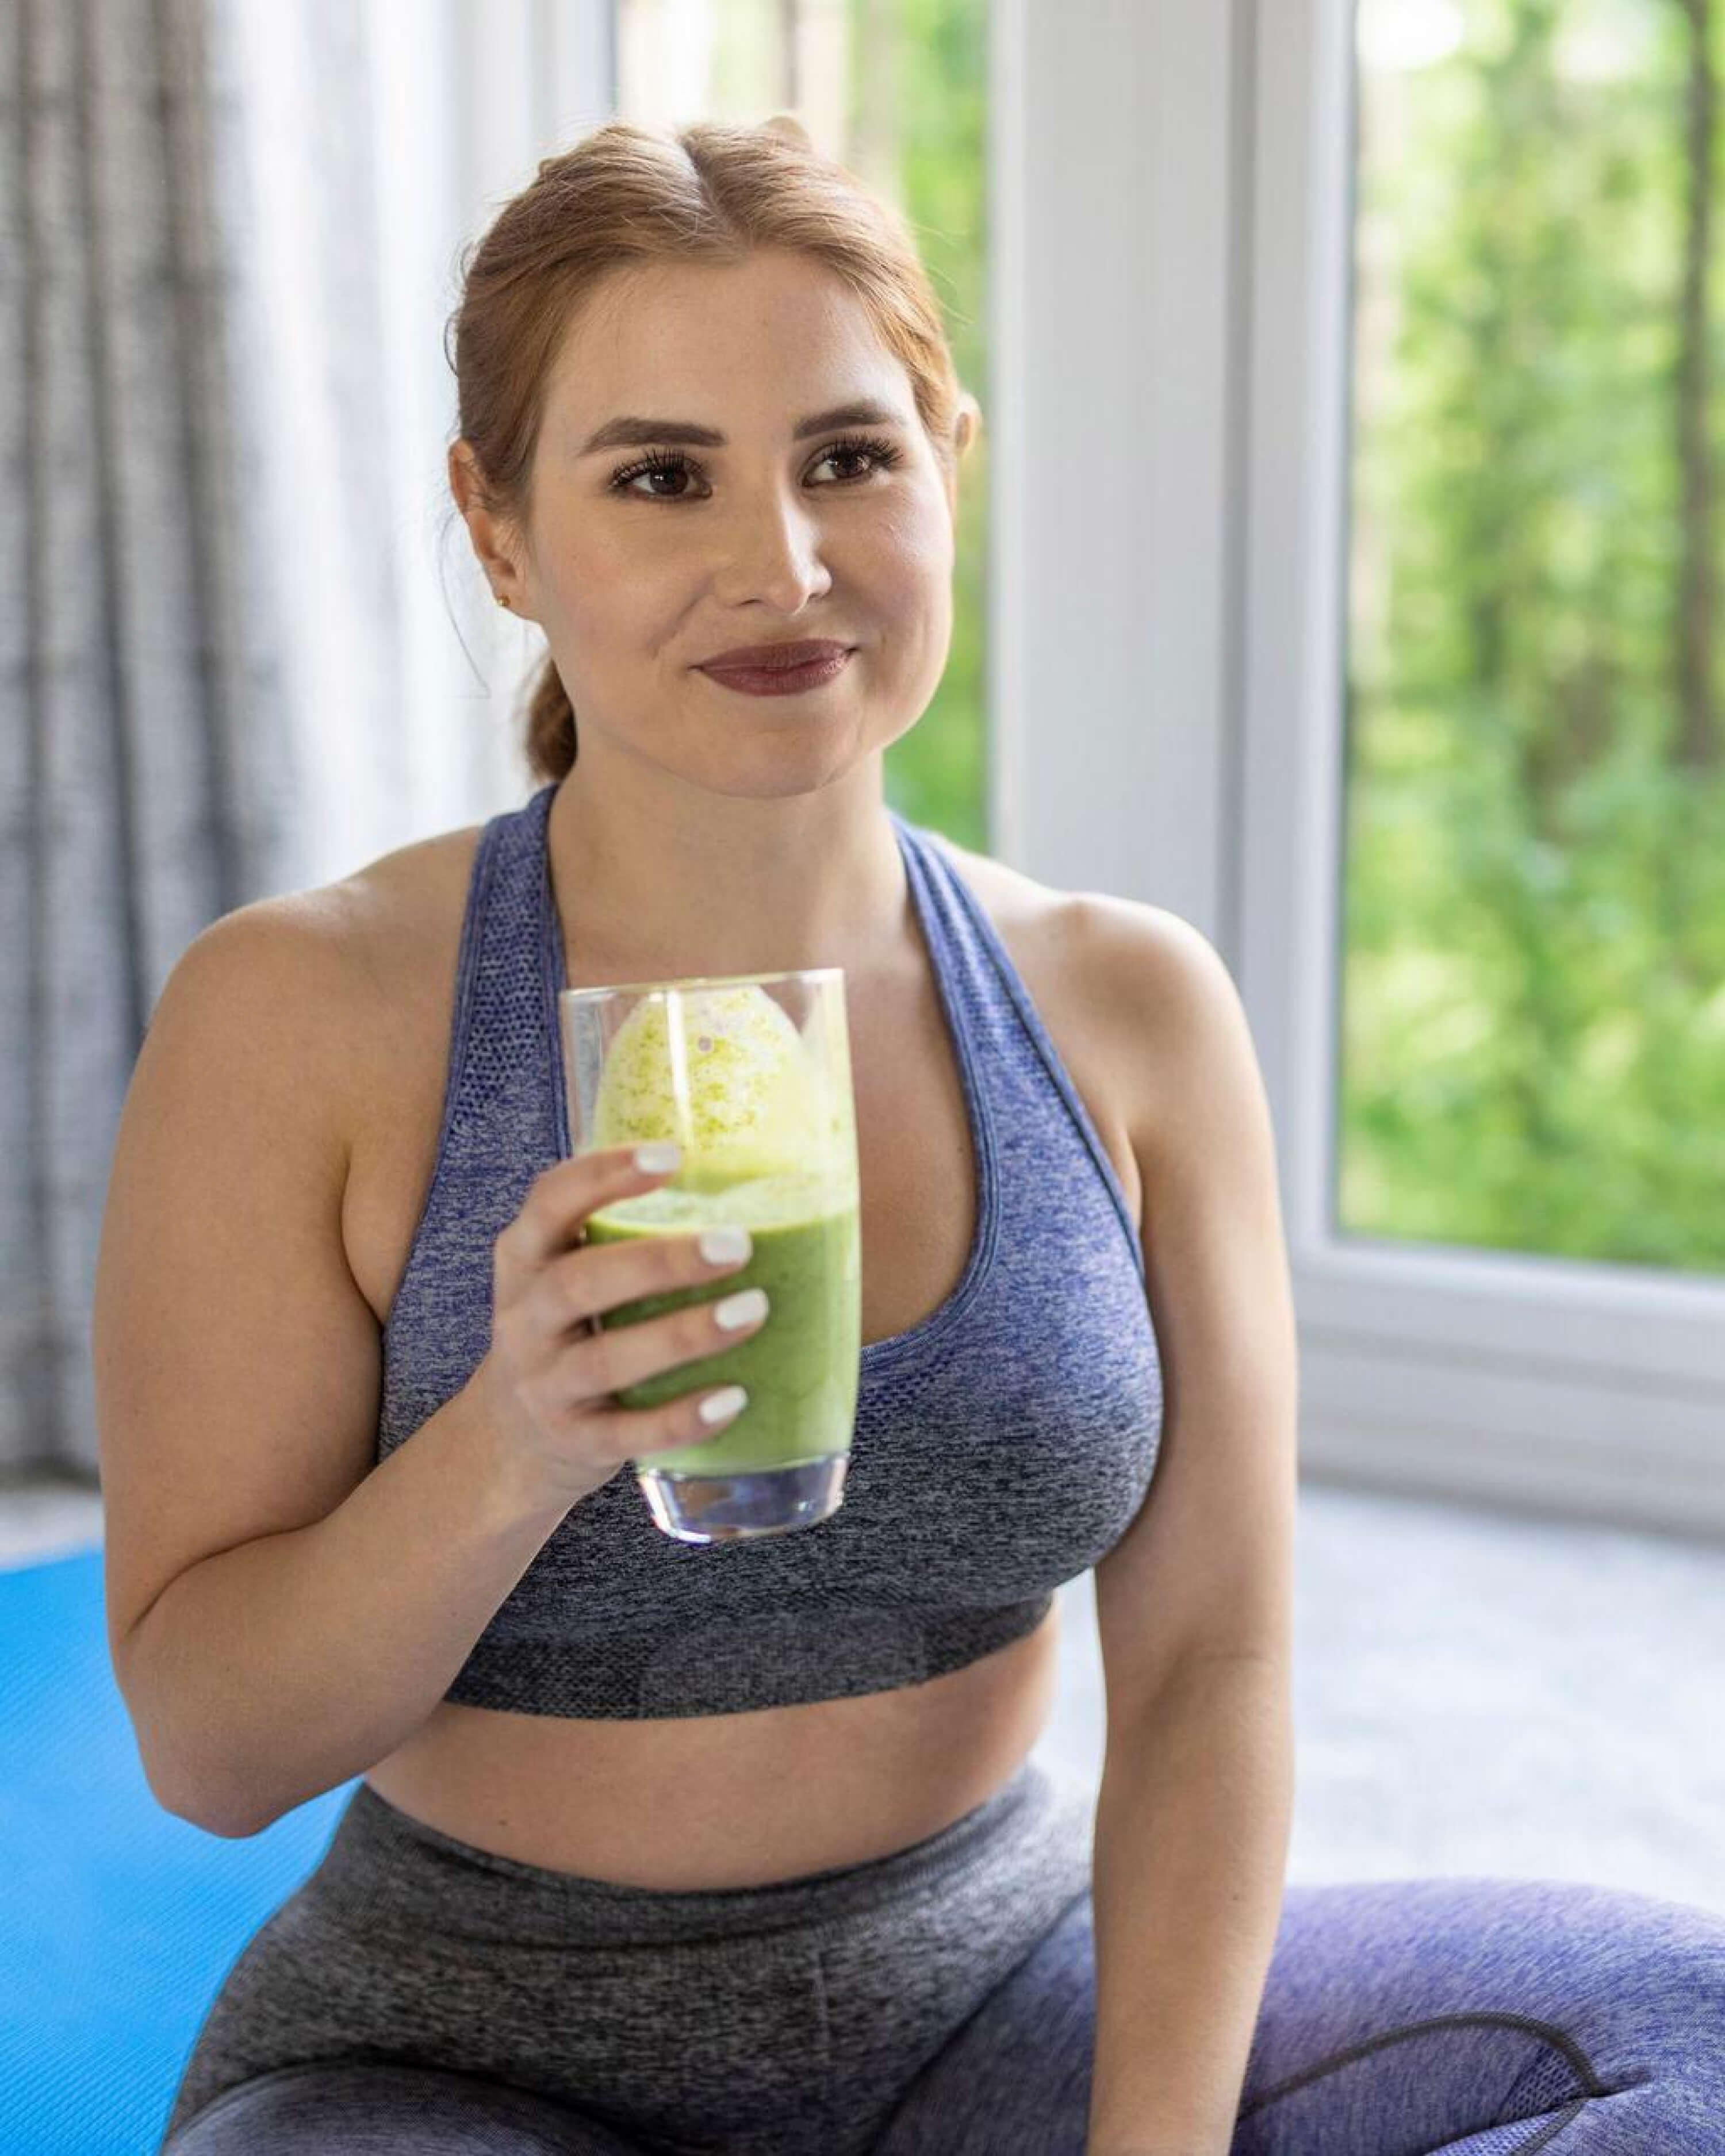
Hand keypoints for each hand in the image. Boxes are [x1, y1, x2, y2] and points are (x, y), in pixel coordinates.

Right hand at [467, 1144, 766, 1504]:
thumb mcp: (568, 1273)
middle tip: (737, 1245)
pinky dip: (680, 1419)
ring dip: (683, 1334)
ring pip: (606, 1360)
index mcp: (526, 1259)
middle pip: (580, 1282)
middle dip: (660, 1261)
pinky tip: (734, 1399)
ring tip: (754, 1310)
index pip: (551, 1202)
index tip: (672, 1155)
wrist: (514, 1438)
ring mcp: (544, 1384)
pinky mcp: (574, 1442)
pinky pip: (627, 1433)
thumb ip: (625, 1234)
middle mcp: (525, 1318)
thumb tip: (760, 1183)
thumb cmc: (572, 1331)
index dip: (604, 1176)